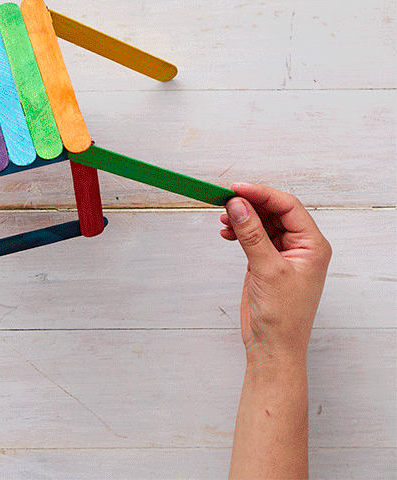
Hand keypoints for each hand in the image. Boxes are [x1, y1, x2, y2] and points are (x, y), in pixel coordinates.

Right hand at [220, 183, 330, 364]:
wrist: (273, 346)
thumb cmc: (282, 316)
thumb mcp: (267, 270)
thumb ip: (252, 234)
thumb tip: (238, 205)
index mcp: (312, 245)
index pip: (288, 207)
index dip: (262, 194)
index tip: (236, 189)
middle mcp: (300, 247)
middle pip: (274, 211)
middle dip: (250, 204)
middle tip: (225, 201)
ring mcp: (282, 254)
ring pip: (262, 222)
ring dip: (242, 217)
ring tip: (223, 219)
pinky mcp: (266, 262)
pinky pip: (253, 237)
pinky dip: (239, 231)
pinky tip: (226, 232)